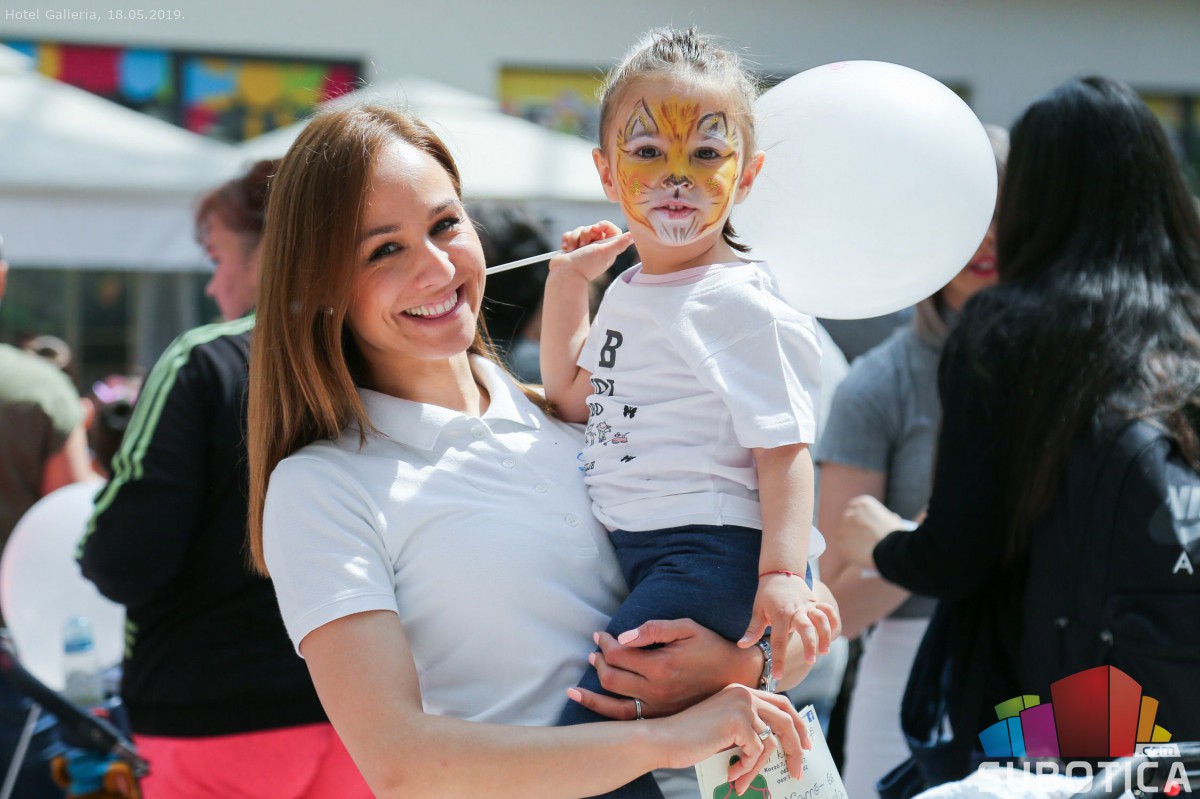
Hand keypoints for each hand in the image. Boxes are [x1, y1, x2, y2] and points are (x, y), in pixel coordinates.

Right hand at [550, 221, 632, 282]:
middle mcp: (596, 247)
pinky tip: (566, 249)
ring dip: (575, 238)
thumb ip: (619, 244)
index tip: (597, 229)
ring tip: (574, 250)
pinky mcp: (572, 247)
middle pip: (593, 228)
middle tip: (584, 245)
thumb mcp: (605, 252)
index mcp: (607, 248)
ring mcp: (583, 247)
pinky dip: (567, 240)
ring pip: (580, 230)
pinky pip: (570, 234)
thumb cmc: (585, 264)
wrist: (565, 274)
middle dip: (586, 233)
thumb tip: (634, 236)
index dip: (603, 226)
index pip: (609, 229)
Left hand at [566, 619, 758, 719]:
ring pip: (612, 705)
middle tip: (595, 650)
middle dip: (598, 661)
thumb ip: (654, 629)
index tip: (601, 635)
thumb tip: (623, 635)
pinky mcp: (660, 718)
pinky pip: (625, 720)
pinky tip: (590, 704)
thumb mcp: (687, 628)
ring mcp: (657, 708)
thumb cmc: (710, 648)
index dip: (604, 643)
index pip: (618, 654)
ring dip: (591, 693)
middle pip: (611, 677)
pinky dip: (604, 712)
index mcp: (661, 666)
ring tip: (578, 685)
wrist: (736, 678)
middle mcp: (656, 690)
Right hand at [652, 684, 812, 791]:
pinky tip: (731, 773)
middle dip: (796, 747)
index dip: (797, 723)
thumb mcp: (725, 730)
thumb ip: (748, 728)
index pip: (781, 702)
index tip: (806, 742)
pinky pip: (756, 752)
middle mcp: (744, 693)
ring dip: (759, 767)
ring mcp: (742, 706)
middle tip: (797, 769)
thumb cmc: (691, 739)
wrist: (664, 739)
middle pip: (786, 719)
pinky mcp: (739, 722)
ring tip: (742, 780)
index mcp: (741, 691)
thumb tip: (776, 745)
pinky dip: (746, 767)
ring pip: (770, 742)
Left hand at [738, 575, 825, 680]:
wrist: (779, 572)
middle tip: (810, 661)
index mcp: (779, 615)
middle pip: (806, 628)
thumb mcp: (757, 610)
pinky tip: (833, 635)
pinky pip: (828, 611)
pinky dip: (834, 621)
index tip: (777, 676)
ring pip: (821, 619)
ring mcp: (808, 605)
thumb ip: (752, 630)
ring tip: (824, 651)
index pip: (778, 641)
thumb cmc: (766, 595)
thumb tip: (741, 646)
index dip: (778, 660)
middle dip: (810, 645)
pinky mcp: (816, 602)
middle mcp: (796, 610)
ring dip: (825, 634)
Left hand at [840, 495, 904, 569]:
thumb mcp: (892, 520)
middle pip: (848, 520)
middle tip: (864, 538)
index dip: (861, 518)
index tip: (866, 527)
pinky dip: (849, 551)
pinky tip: (859, 555)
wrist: (891, 549)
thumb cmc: (896, 535)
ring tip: (863, 548)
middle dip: (854, 528)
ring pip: (844, 533)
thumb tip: (890, 519)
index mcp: (862, 503)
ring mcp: (843, 527)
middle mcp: (850, 512)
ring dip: (850, 539)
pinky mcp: (840, 543)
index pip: (856, 508)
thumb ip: (883, 518)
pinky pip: (842, 546)